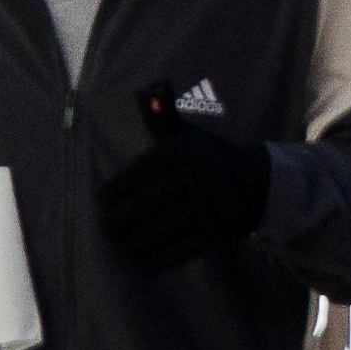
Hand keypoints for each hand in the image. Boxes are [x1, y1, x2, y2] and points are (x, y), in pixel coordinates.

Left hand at [96, 84, 272, 270]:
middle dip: (116, 222)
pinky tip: (138, 260)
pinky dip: (153, 260)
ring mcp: (208, 208)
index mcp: (182, 152)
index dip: (112, 191)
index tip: (101, 201)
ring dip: (130, 245)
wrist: (249, 184)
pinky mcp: (215, 234)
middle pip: (143, 206)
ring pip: (157, 232)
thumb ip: (160, 115)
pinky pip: (177, 251)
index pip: (136, 175)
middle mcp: (196, 178)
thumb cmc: (201, 157)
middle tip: (105, 228)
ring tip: (118, 246)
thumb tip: (147, 89)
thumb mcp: (183, 133)